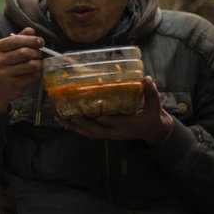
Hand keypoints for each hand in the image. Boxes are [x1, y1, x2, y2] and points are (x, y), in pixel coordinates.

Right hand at [0, 27, 43, 113]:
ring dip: (38, 63)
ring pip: (31, 65)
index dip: (31, 39)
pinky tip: (33, 73)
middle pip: (25, 52)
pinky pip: (32, 77)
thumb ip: (18, 39)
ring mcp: (3, 75)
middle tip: (39, 54)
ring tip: (37, 63)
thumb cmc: (2, 66)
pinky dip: (37, 74)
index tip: (40, 41)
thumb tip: (31, 30)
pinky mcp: (12, 86)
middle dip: (36, 52)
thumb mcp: (5, 51)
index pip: (15, 40)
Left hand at [56, 76, 173, 145]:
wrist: (151, 130)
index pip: (113, 121)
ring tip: (59, 118)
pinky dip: (76, 129)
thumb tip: (147, 79)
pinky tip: (64, 123)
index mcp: (128, 124)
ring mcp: (110, 134)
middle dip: (82, 123)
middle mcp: (116, 131)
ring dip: (74, 127)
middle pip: (96, 129)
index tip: (91, 112)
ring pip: (89, 133)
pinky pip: (88, 133)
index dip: (102, 118)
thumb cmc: (151, 115)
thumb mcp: (154, 105)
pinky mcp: (105, 134)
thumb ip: (151, 92)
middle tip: (69, 114)